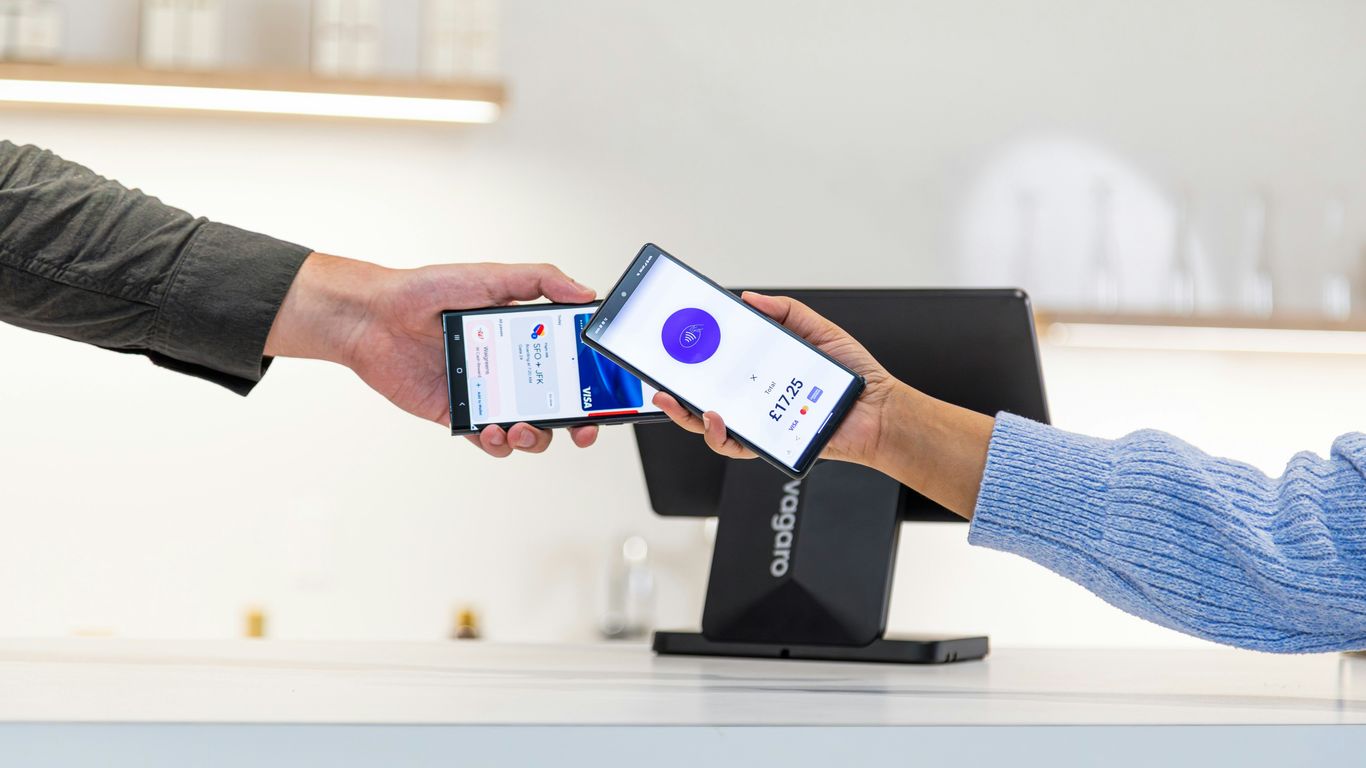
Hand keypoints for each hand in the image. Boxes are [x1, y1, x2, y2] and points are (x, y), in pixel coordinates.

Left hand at [265, 253, 600, 456]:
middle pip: (557, 405)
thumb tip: (584, 290)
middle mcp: (508, 368)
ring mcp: (486, 393)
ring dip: (534, 437)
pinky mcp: (458, 414)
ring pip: (527, 430)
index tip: (606, 392)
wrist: (373, 317)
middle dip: (576, 423)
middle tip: (581, 428)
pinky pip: (488, 441)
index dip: (592, 382)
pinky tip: (493, 430)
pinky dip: (497, 443)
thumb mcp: (491, 276)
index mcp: (523, 336)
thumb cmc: (426, 291)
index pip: (569, 363)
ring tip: (521, 427)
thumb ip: (541, 281)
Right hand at [651, 291, 903, 466]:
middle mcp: (756, 400)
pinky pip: (735, 446)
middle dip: (673, 392)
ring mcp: (760, 424)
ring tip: (679, 401)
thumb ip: (784, 312)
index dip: (692, 360)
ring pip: (710, 426)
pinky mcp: (769, 444)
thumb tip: (749, 299)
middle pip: (703, 399)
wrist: (879, 409)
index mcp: (762, 373)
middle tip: (659, 380)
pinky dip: (720, 434)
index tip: (673, 345)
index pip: (719, 367)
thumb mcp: (817, 331)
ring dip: (687, 415)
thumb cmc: (853, 376)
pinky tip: (716, 418)